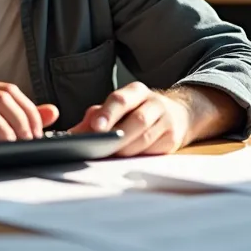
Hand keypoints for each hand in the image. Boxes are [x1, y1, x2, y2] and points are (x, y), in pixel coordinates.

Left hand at [70, 82, 191, 156]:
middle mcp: (154, 103)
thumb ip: (94, 118)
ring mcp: (166, 121)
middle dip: (117, 136)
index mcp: (137, 91)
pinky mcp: (173, 139)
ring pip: (145, 138)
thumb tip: (73, 134)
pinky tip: (127, 159)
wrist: (178, 114)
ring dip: (126, 149)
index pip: (121, 99)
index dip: (108, 113)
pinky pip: (154, 151)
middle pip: (137, 120)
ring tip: (110, 155)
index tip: (96, 127)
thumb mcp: (117, 108)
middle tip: (101, 147)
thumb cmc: (137, 112)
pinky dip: (138, 156)